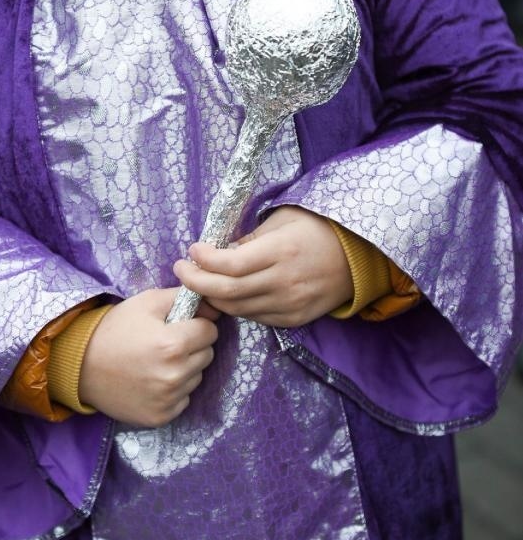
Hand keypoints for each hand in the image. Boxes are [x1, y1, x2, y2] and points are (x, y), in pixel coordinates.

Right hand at [78, 288, 218, 426]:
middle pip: (207, 355)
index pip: (210, 331)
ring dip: (184, 368)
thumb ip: (183, 298)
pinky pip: (183, 399)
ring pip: (196, 377)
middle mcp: (174, 375)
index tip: (180, 325)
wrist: (81, 365)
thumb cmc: (116, 328)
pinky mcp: (161, 417)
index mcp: (173, 344)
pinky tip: (151, 380)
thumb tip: (212, 305)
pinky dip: (173, 390)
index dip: (197, 325)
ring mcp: (168, 399)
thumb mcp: (147, 302)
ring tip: (156, 361)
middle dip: (192, 346)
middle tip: (166, 343)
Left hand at [173, 205, 351, 326]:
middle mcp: (284, 282)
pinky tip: (226, 293)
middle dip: (196, 282)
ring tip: (199, 281)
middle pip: (227, 292)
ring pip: (236, 309)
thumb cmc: (317, 228)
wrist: (359, 258)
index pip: (230, 265)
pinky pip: (254, 317)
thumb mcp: (282, 220)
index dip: (204, 261)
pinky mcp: (293, 319)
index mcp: (281, 251)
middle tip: (181, 269)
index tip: (192, 250)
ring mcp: (289, 305)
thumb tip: (217, 252)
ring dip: (211, 296)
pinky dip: (235, 306)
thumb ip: (249, 239)